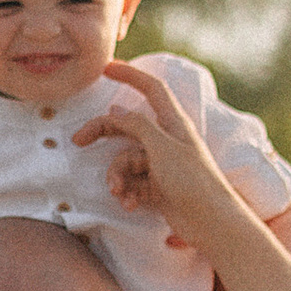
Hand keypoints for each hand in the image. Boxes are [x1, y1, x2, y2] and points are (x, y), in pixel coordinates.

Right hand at [71, 59, 231, 243]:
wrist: (211, 222)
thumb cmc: (192, 179)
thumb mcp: (161, 147)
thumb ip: (137, 126)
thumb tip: (116, 109)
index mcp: (173, 123)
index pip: (152, 89)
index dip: (130, 75)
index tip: (106, 68)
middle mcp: (167, 140)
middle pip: (128, 127)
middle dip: (103, 134)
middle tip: (78, 141)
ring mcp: (161, 164)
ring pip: (126, 160)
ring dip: (118, 176)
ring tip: (119, 192)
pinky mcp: (158, 187)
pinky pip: (132, 182)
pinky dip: (128, 192)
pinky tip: (129, 204)